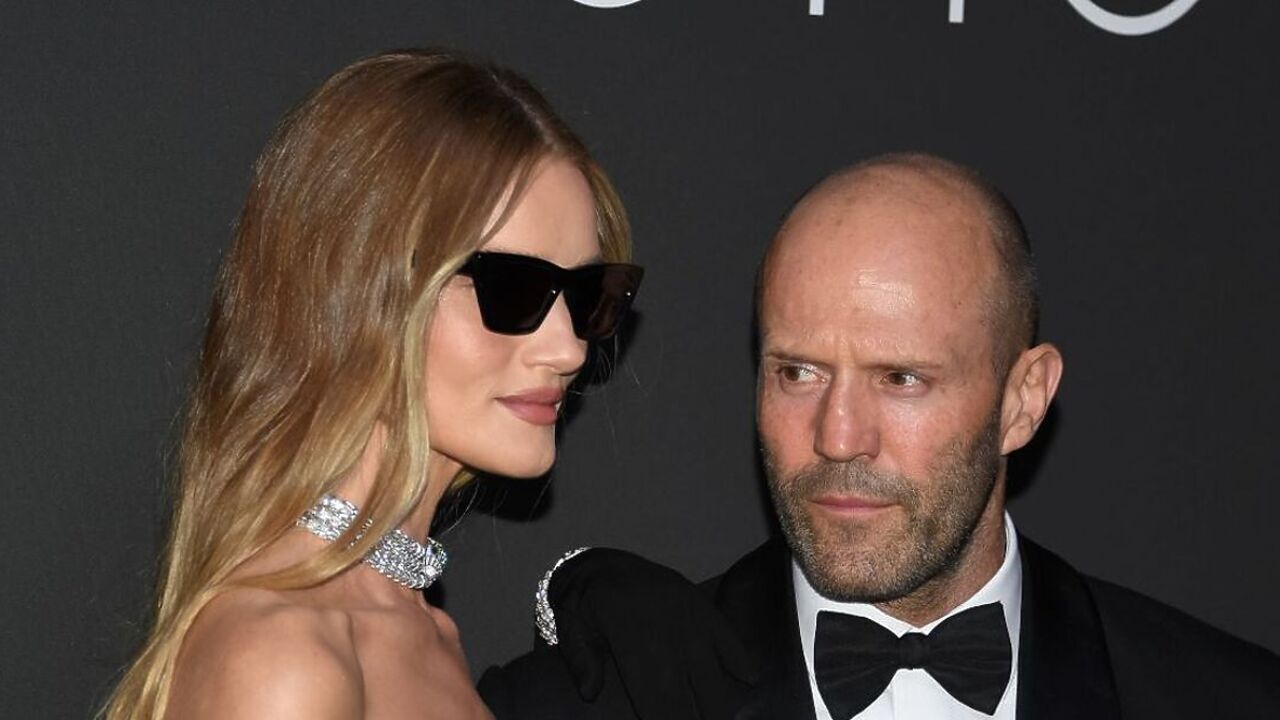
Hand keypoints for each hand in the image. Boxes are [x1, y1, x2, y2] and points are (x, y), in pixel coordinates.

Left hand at [547, 548, 758, 718]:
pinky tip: (748, 680)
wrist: (602, 563)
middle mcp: (666, 628)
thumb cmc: (584, 605)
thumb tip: (589, 693)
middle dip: (697, 719)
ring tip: (718, 718)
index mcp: (630, 636)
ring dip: (718, 705)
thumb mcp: (568, 626)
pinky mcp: (702, 606)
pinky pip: (729, 637)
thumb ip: (578, 659)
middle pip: (690, 694)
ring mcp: (689, 616)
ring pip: (713, 674)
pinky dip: (740, 660)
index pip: (656, 699)